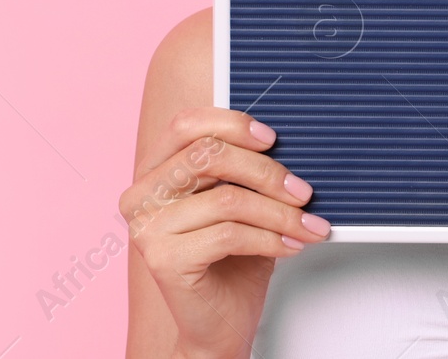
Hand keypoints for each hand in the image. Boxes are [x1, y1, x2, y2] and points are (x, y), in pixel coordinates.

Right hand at [119, 107, 331, 358]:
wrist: (219, 323)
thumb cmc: (231, 260)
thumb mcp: (239, 200)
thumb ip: (245, 167)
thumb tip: (290, 139)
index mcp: (155, 170)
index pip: (186, 125)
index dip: (232, 124)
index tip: (273, 139)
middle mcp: (141, 195)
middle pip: (209, 156)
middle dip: (267, 172)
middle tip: (304, 192)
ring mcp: (147, 228)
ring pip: (227, 199)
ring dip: (279, 212)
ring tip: (307, 224)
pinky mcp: (163, 260)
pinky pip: (229, 234)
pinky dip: (270, 239)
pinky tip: (290, 245)